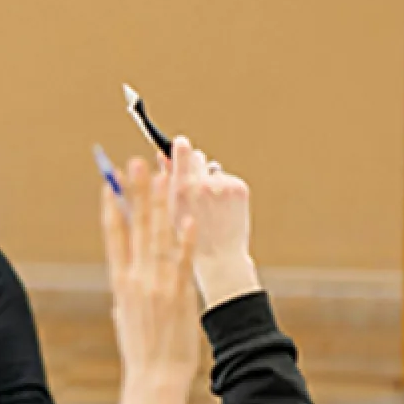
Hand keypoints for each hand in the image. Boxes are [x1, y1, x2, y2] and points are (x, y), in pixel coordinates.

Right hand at [102, 150, 202, 388]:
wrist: (154, 377)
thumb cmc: (142, 351)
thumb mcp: (126, 316)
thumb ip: (128, 290)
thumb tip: (126, 276)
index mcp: (121, 283)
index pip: (113, 236)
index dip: (111, 208)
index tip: (108, 184)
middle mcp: (136, 278)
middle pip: (135, 227)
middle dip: (134, 192)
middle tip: (134, 163)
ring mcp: (157, 284)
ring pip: (158, 235)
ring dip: (159, 203)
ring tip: (160, 175)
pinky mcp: (179, 293)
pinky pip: (182, 259)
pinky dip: (185, 237)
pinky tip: (187, 216)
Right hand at [170, 136, 259, 307]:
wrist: (219, 258)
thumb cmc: (189, 238)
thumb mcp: (170, 211)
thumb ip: (167, 180)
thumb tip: (164, 153)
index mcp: (181, 189)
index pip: (182, 151)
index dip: (180, 147)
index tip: (179, 144)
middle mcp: (203, 184)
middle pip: (198, 156)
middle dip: (195, 165)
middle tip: (194, 184)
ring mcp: (224, 186)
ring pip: (214, 170)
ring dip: (210, 181)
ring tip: (209, 206)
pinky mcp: (239, 189)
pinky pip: (228, 180)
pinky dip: (225, 191)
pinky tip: (221, 209)